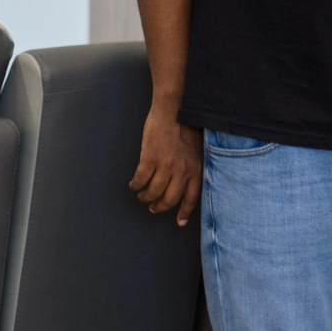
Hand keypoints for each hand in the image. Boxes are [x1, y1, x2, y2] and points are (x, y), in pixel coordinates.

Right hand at [128, 102, 202, 225]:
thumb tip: (187, 181)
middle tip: (154, 207)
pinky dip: (135, 186)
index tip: (179, 222)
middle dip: (160, 207)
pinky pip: (140, 181)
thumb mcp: (198, 149)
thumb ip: (193, 166)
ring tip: (142, 195)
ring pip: (153, 193)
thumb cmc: (187, 125)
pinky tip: (133, 185)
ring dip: (145, 197)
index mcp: (196, 168)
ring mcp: (166, 166)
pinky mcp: (150, 159)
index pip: (192, 197)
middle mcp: (182, 171)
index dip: (184, 211)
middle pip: (170, 200)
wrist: (176, 109)